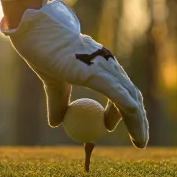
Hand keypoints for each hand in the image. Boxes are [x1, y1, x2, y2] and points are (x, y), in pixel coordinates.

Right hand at [0, 0, 148, 147]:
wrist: (36, 34)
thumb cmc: (44, 53)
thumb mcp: (53, 84)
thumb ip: (58, 102)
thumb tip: (56, 123)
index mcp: (101, 67)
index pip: (121, 92)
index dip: (121, 113)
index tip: (108, 127)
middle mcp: (108, 66)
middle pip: (132, 96)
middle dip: (139, 122)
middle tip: (139, 143)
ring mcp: (103, 67)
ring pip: (128, 98)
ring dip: (137, 121)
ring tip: (140, 143)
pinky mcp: (94, 71)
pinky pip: (114, 91)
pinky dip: (125, 104)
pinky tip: (133, 114)